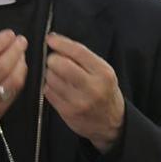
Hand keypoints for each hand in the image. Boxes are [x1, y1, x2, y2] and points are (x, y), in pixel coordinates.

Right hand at [0, 31, 27, 154]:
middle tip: (21, 41)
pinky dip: (20, 76)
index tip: (9, 34)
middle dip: (14, 50)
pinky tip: (20, 68)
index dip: (0, 43)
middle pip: (2, 66)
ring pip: (13, 80)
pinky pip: (15, 90)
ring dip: (20, 63)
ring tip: (21, 54)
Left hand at [44, 33, 124, 153]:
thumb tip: (58, 43)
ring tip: (58, 76)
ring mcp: (79, 101)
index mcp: (103, 73)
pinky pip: (48, 93)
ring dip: (50, 74)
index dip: (61, 43)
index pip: (78, 52)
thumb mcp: (103, 72)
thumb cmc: (105, 92)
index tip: (50, 39)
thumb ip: (84, 58)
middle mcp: (92, 87)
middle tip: (54, 60)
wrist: (111, 123)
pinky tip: (57, 87)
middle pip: (61, 65)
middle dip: (53, 59)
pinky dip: (49, 87)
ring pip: (52, 78)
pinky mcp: (67, 112)